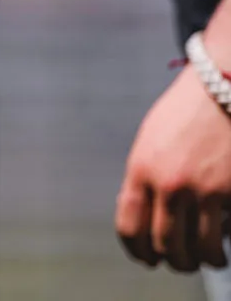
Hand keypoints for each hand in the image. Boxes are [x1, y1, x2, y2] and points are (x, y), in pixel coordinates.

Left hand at [116, 66, 230, 271]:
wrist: (220, 87)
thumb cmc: (185, 113)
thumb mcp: (152, 140)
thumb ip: (145, 176)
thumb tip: (139, 214)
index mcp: (140, 168)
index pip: (129, 226)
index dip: (137, 250)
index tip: (146, 259)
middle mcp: (166, 183)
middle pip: (164, 245)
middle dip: (172, 261)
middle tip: (180, 262)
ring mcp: (200, 190)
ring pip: (197, 250)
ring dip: (200, 261)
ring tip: (207, 258)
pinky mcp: (229, 193)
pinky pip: (221, 236)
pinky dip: (220, 249)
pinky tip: (222, 247)